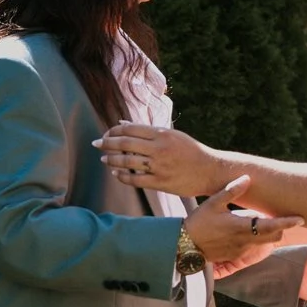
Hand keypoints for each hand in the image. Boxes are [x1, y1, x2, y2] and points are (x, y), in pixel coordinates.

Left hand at [97, 121, 224, 195]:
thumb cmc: (191, 151)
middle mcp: (159, 149)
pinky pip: (135, 179)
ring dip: (111, 159)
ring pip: (127, 161)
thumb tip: (122, 124)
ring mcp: (159, 166)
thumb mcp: (172, 135)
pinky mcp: (160, 183)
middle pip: (125, 143)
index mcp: (162, 134)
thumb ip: (148, 130)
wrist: (210, 170)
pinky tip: (116, 172)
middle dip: (106, 143)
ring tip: (104, 158)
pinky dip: (122, 175)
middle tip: (96, 144)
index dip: (114, 131)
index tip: (106, 134)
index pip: (130, 129)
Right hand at [183, 176, 302, 264]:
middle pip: (273, 237)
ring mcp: (240, 251)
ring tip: (269, 222)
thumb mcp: (213, 203)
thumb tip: (247, 178)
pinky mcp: (235, 257)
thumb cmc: (198, 223)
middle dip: (282, 228)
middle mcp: (244, 242)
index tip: (301, 218)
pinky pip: (253, 248)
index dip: (287, 222)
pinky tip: (251, 232)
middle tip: (287, 217)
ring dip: (270, 234)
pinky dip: (258, 240)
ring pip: (265, 243)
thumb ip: (231, 190)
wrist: (184, 246)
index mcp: (241, 227)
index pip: (271, 225)